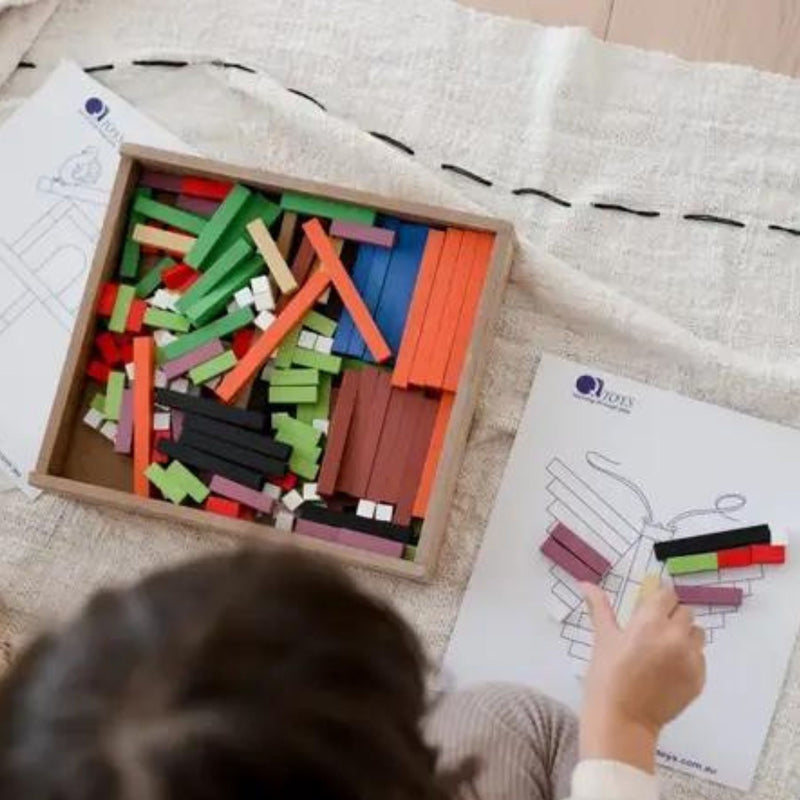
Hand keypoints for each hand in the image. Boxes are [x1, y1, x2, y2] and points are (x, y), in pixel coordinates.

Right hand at [579, 581, 705, 772]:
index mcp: (650, 622)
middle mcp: (675, 636)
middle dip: (672, 617)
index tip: (650, 609)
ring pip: (697, 634)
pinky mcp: (699, 679)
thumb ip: (599, 607)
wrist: (623, 721)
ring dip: (684, 636)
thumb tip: (585, 583)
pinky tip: (668, 671)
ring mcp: (691, 659)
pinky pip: (700, 658)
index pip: (668, 594)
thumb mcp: (603, 638)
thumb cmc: (607, 675)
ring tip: (664, 651)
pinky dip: (688, 659)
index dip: (659, 599)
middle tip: (654, 632)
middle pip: (686, 612)